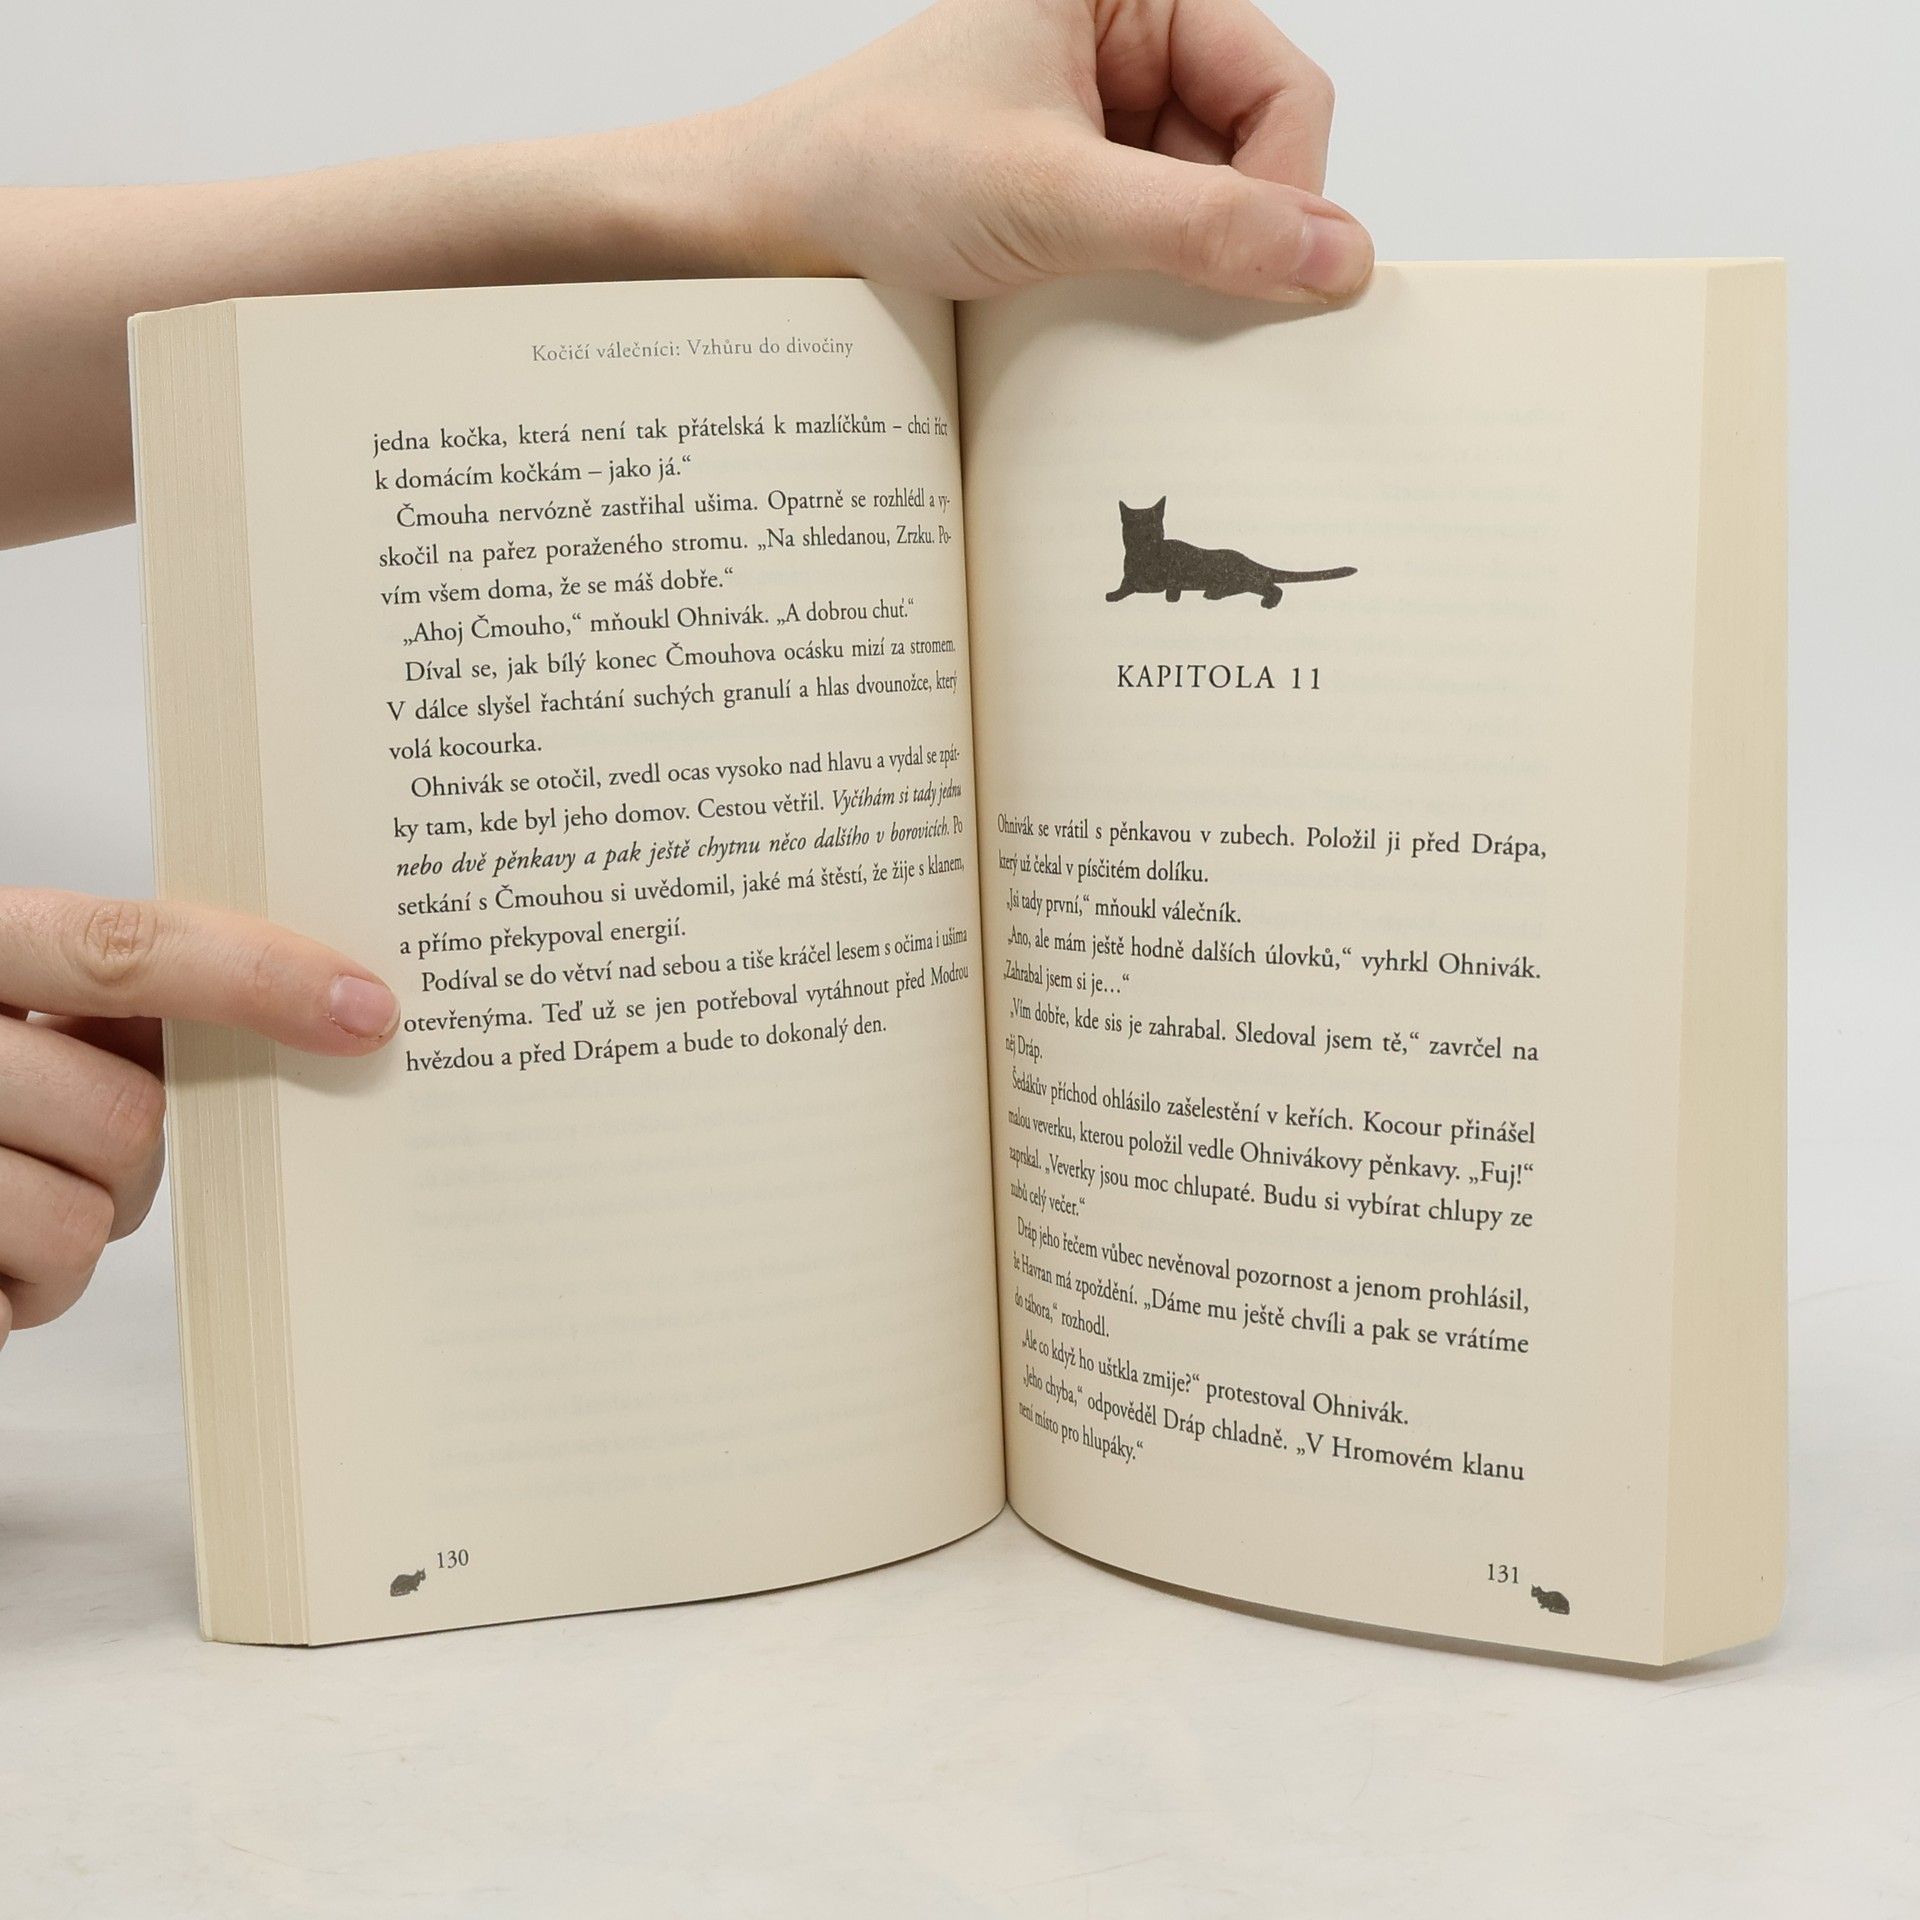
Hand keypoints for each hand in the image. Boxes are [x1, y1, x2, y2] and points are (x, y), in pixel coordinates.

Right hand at [0, 890, 396, 1349]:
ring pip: (76, 1225)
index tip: (369, 1009)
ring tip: (3, 1211)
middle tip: (82, 1152)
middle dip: (134, 1157)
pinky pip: (9, 1306)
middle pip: (124, 1115)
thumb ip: (97, 987)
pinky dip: (9, 1302)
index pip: (123, 948)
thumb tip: (277, 1007)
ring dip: (69, 1241)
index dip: (256, 977)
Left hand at [715, 0, 1370, 301]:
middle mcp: (1124, 43)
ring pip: (1210, 205)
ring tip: (1106, 296)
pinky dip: (1145, 286)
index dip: (1286, 189)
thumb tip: (1337, 256)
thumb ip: (1199, 225)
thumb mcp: (1051, 197)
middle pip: (1256, 150)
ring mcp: (1102, 119)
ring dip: (1182, 269)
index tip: (1264, 276)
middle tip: (1175, 298)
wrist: (765, 229)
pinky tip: (1096, 306)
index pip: (1281, 89)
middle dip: (1230, 232)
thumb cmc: (872, 170)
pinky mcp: (1077, 187)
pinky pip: (1157, 240)